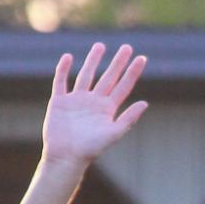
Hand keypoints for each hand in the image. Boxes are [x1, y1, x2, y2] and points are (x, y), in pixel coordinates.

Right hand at [42, 43, 147, 167]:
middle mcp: (93, 103)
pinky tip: (68, 57)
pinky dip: (63, 70)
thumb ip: (128, 119)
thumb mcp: (112, 134)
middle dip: (117, 63)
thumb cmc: (89, 149)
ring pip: (86, 75)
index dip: (132, 72)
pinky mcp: (59, 102)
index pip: (123, 86)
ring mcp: (76, 101)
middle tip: (127, 47)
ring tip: (100, 46)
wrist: (65, 158)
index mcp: (107, 109)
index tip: (142, 58)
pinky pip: (61, 82)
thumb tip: (145, 103)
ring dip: (93, 61)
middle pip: (108, 77)